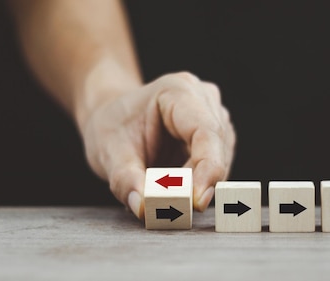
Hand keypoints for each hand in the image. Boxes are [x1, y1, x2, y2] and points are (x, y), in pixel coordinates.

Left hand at [79, 72, 235, 218]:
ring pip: (221, 161)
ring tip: (162, 191)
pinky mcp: (218, 138)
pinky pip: (217, 168)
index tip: (197, 202)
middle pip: (216, 149)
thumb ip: (125, 180)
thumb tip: (143, 207)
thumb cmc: (112, 128)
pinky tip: (173, 185)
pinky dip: (197, 184)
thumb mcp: (108, 152)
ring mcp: (215, 117)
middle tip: (167, 208)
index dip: (207, 168)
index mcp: (178, 91)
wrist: (114, 120)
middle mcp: (204, 99)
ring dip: (196, 185)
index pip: (206, 131)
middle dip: (197, 183)